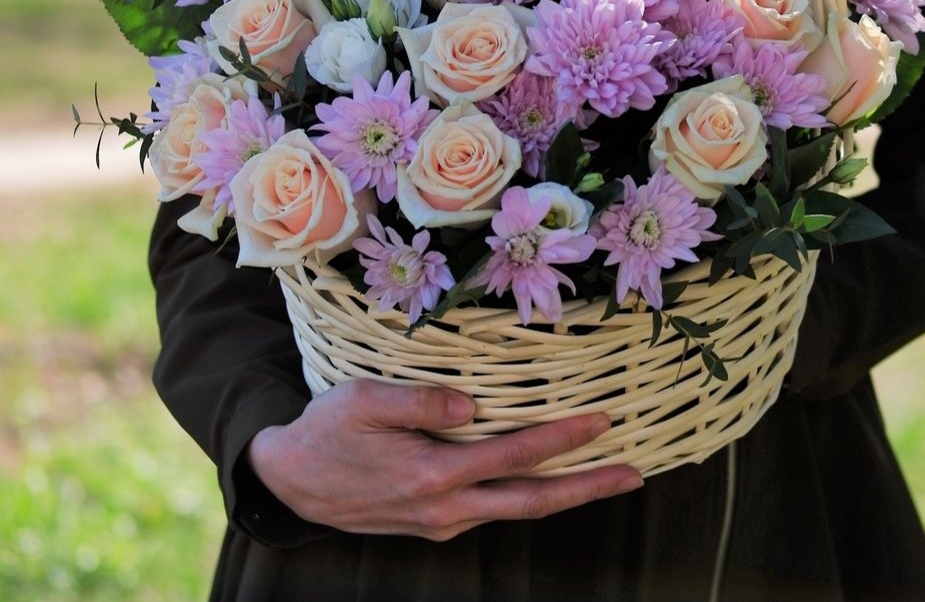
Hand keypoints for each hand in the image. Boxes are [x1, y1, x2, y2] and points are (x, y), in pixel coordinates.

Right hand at [247, 379, 642, 540]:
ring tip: (606, 474)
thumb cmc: (326, 431)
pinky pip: (493, 507)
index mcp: (432, 476)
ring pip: (515, 509)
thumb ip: (418, 402)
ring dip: (564, 492)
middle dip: (587, 487)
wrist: (289, 481)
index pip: (514, 457)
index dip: (562, 441)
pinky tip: (545, 476)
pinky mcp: (434, 521)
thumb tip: (470, 405)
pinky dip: (529, 492)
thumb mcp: (363, 402)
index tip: (603, 423)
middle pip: (531, 501)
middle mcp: (445, 508)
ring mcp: (441, 521)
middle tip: (634, 474)